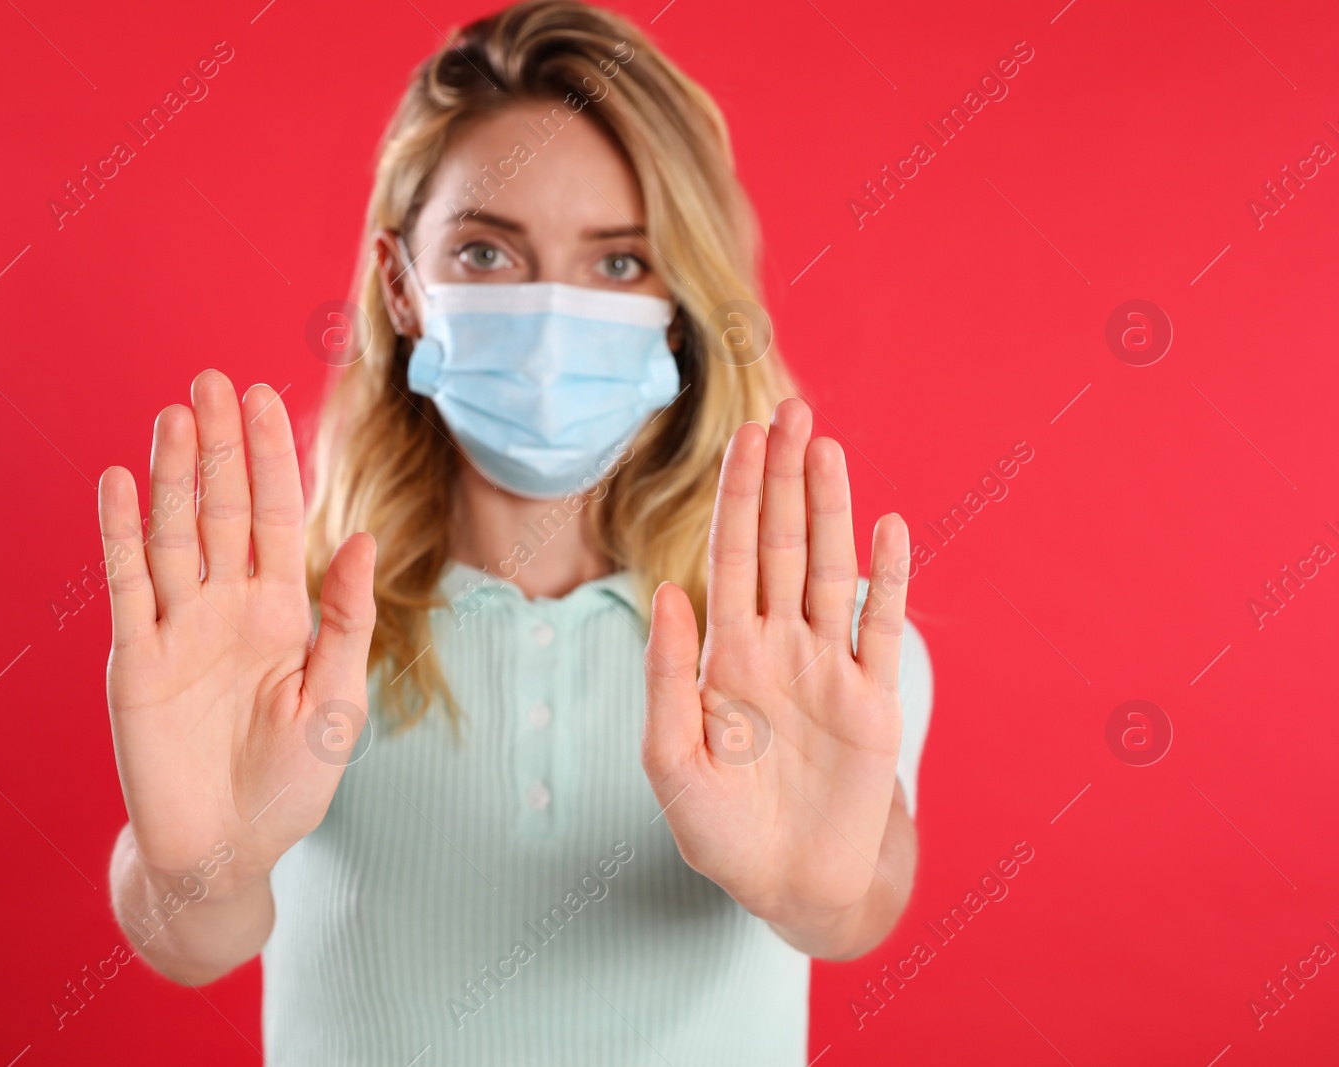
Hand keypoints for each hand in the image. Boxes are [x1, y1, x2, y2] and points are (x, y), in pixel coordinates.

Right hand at [99, 369, 375, 891]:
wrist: (225, 853)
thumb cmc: (287, 785)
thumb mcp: (336, 703)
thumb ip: (345, 622)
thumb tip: (361, 540)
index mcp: (278, 614)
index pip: (271, 518)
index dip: (267, 458)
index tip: (263, 395)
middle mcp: (223, 610)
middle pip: (219, 512)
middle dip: (218, 447)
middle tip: (211, 379)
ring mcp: (176, 632)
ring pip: (173, 537)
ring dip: (172, 476)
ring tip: (173, 415)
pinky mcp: (136, 664)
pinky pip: (128, 590)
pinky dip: (122, 537)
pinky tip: (122, 484)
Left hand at [640, 397, 909, 935]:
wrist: (792, 886)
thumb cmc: (721, 831)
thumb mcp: (672, 762)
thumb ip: (668, 678)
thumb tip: (668, 593)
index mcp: (725, 657)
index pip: (731, 558)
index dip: (738, 498)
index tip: (744, 438)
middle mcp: (778, 647)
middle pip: (782, 545)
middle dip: (782, 479)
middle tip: (789, 410)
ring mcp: (828, 667)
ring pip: (830, 570)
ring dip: (830, 509)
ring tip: (826, 447)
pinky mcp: (873, 699)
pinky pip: (880, 626)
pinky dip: (887, 577)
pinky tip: (889, 526)